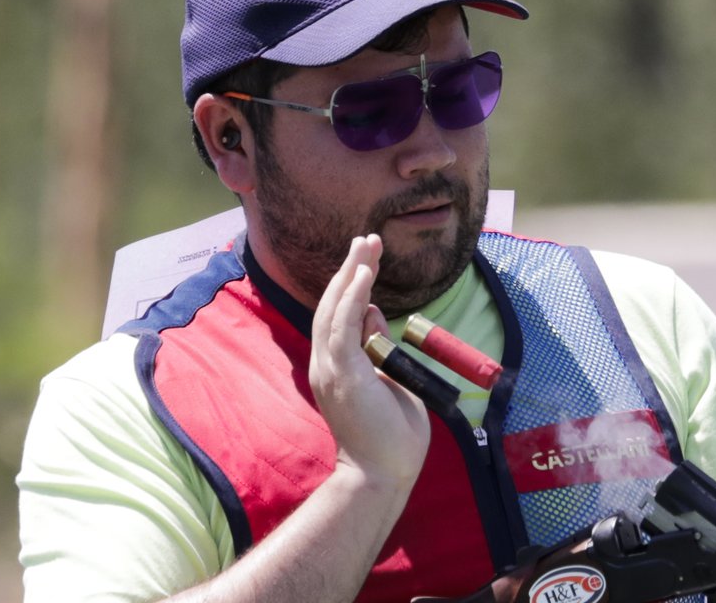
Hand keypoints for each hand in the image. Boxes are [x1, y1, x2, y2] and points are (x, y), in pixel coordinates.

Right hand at [310, 234, 429, 487]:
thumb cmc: (390, 437)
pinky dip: (352, 297)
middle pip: (331, 305)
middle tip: (366, 240)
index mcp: (336, 366)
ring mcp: (330, 368)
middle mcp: (326, 363)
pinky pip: (343, 326)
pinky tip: (364, 273)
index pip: (338, 316)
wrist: (380, 475)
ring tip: (366, 244)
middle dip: (349, 269)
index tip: (367, 261)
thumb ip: (377, 347)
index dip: (350, 285)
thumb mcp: (388, 380)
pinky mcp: (342, 373)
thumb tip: (374, 315)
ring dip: (351, 273)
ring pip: (334, 309)